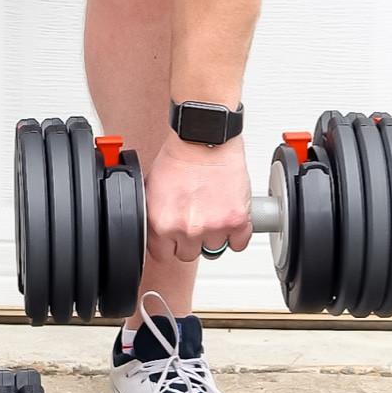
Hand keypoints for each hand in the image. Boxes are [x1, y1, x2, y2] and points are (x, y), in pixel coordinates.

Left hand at [144, 133, 253, 265]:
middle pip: (188, 255)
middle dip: (191, 240)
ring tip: (213, 213)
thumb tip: (156, 230)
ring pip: (214, 249)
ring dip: (215, 235)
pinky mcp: (236, 221)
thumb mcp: (153, 188)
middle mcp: (186, 229)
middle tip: (196, 220)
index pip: (163, 255)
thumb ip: (156, 214)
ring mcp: (213, 227)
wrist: (205, 137)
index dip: (170, 244)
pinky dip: (237, 235)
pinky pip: (238, 244)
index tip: (175, 238)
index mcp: (161, 223)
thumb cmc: (180, 155)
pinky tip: (230, 220)